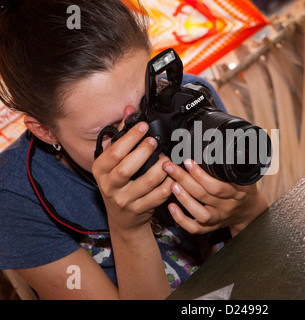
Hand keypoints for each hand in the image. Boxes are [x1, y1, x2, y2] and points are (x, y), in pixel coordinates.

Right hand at [92, 122, 172, 236]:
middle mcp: (109, 186)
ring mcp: (124, 200)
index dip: (130, 137)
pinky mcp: (140, 210)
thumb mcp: (113, 162)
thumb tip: (130, 110)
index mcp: (100, 171)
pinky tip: (173, 175)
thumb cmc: (119, 184)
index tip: (143, 126)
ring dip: (161, 168)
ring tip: (166, 159)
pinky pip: (159, 195)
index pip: (114, 153)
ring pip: (147, 182)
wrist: (123, 219)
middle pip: (127, 168)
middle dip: (144, 151)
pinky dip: (169, 184)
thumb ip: (122, 135)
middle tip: (155, 141)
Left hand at [162, 159, 268, 236]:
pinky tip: (172, 207)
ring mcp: (219, 218)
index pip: (219, 185)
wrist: (250, 211)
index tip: (188, 161)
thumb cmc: (244, 187)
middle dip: (185, 179)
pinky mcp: (211, 227)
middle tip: (169, 167)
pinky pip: (195, 228)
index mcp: (238, 191)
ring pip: (200, 213)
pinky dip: (182, 219)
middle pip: (205, 195)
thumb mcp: (246, 171)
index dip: (202, 175)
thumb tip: (240, 120)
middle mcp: (228, 205)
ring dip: (184, 198)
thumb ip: (239, 151)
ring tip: (172, 185)